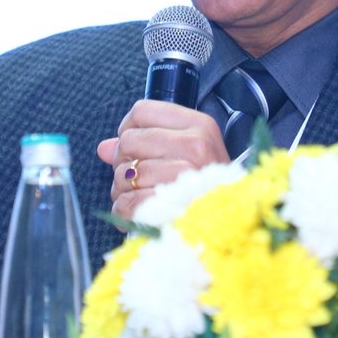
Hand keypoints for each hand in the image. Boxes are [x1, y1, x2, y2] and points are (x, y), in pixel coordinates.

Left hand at [97, 100, 228, 222]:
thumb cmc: (207, 188)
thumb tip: (104, 148)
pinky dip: (124, 213)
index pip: (141, 111)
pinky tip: (138, 214)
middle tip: (138, 177)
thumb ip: (144, 144)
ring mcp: (186, 176)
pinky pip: (126, 203)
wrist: (233, 226)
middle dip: (124, 163)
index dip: (129, 129)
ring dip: (124, 190)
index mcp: (200, 126)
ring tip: (142, 197)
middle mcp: (196, 146)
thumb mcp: (188, 155)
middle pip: (128, 141)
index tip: (136, 147)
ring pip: (124, 174)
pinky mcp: (172, 205)